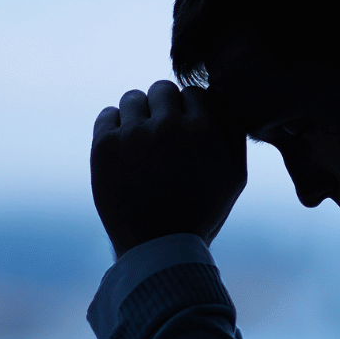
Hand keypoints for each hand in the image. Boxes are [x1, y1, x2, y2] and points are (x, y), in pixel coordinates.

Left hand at [91, 80, 246, 257]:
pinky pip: (107, 115)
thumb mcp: (235, 175)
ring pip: (132, 98)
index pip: (194, 93)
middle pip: (162, 89)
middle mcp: (168, 126)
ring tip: (141, 144)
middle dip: (163, 108)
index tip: (185, 134)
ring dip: (137, 115)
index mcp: (204, 129)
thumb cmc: (201, 212)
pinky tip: (123, 151)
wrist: (157, 248)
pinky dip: (113, 128)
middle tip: (162, 138)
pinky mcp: (105, 147)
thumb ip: (232, 130)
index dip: (190, 112)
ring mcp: (133, 135)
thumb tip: (218, 94)